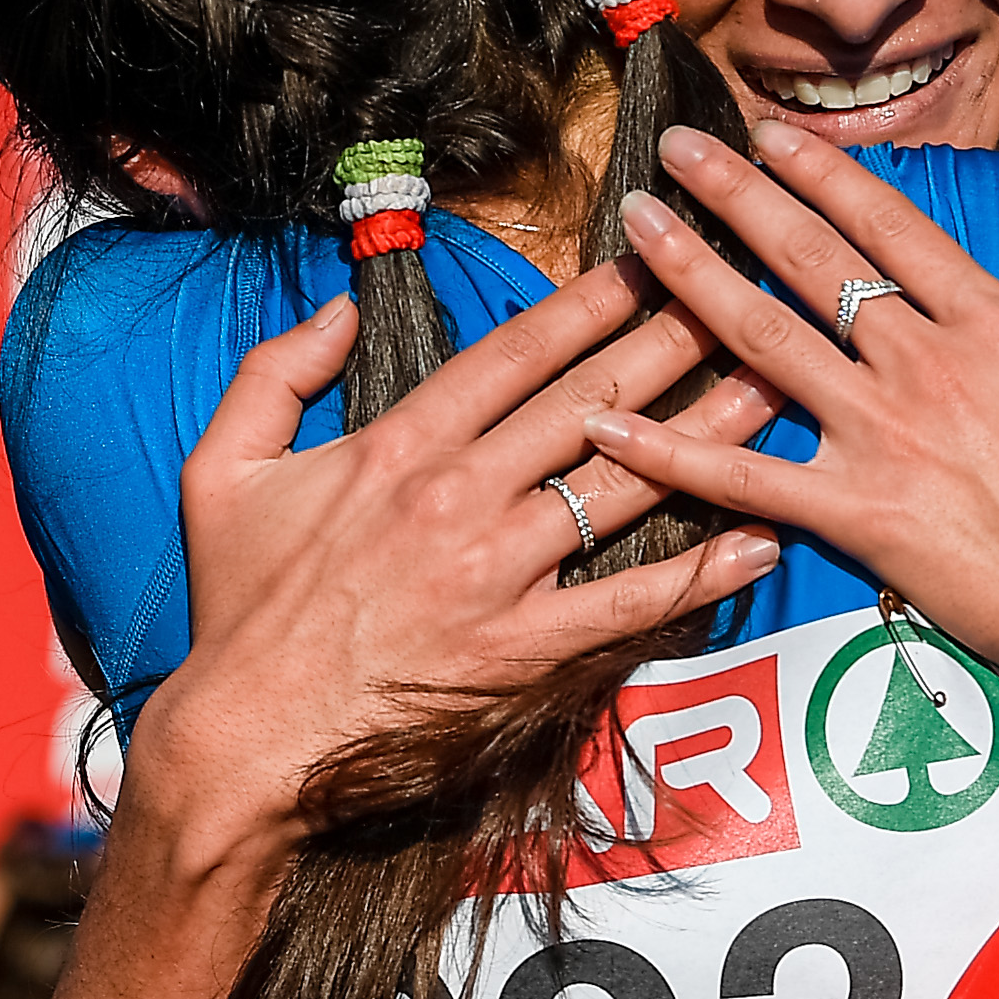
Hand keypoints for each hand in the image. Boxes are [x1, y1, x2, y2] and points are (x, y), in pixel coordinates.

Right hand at [145, 256, 784, 858]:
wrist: (248, 737)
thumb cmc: (239, 606)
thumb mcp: (222, 467)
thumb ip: (274, 372)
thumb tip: (333, 307)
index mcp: (400, 445)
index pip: (517, 353)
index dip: (591, 301)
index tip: (648, 262)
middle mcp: (462, 496)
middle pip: (592, 401)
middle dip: (675, 339)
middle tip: (740, 293)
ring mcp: (501, 573)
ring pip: (625, 485)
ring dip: (709, 433)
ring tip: (776, 387)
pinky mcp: (526, 649)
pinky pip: (630, 601)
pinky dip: (699, 571)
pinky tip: (760, 538)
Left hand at [586, 125, 998, 811]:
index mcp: (996, 325)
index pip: (892, 226)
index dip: (824, 173)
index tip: (771, 135)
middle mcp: (927, 366)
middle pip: (812, 261)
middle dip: (736, 196)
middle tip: (678, 146)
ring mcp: (886, 438)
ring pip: (764, 341)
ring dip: (691, 279)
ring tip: (635, 230)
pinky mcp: (859, 517)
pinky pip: (743, 478)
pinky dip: (668, 452)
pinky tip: (605, 423)